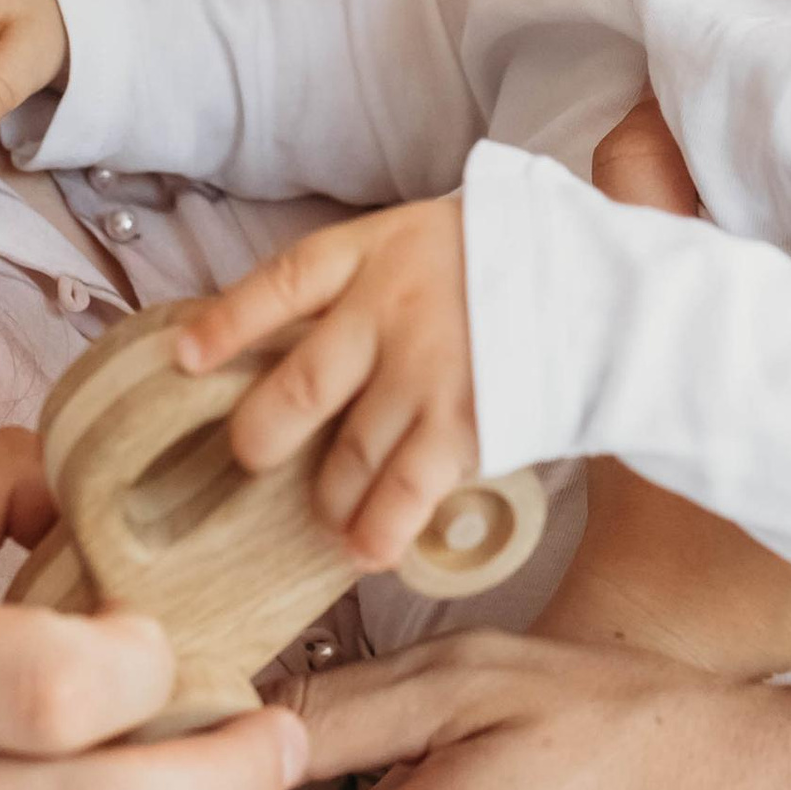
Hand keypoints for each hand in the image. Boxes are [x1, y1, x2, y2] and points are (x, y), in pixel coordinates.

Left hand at [175, 194, 476, 567]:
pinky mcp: (468, 423)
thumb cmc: (510, 263)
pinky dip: (377, 528)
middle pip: (299, 386)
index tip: (185, 358)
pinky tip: (365, 550)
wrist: (605, 287)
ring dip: (329, 495)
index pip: (282, 283)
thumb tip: (289, 341)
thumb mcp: (428, 239)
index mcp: (376, 252)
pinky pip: (402, 491)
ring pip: (349, 453)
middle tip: (255, 456)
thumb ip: (367, 282)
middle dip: (264, 434)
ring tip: (327, 515)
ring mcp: (429, 370)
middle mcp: (391, 310)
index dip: (228, 323)